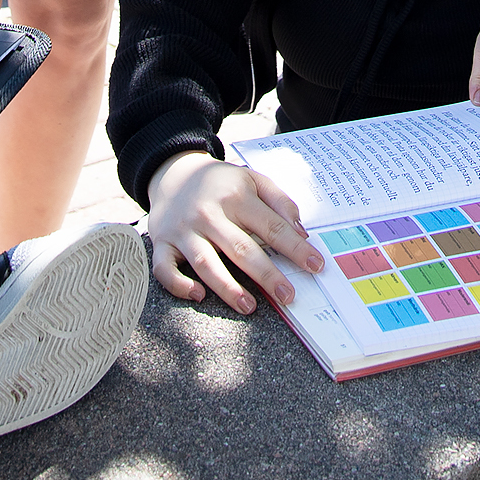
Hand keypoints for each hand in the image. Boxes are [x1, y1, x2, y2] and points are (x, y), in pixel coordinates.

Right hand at [144, 152, 323, 312]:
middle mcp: (209, 214)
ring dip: (228, 288)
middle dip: (267, 275)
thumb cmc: (222, 183)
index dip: (296, 248)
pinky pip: (164, 269)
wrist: (173, 173)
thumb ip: (280, 202)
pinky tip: (198, 295)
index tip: (316, 266)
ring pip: (206, 263)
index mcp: (236, 197)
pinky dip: (179, 284)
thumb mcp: (253, 180)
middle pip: (241, 249)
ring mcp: (184, 230)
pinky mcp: (163, 243)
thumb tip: (301, 233)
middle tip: (288, 296)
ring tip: (250, 306)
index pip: (272, 227)